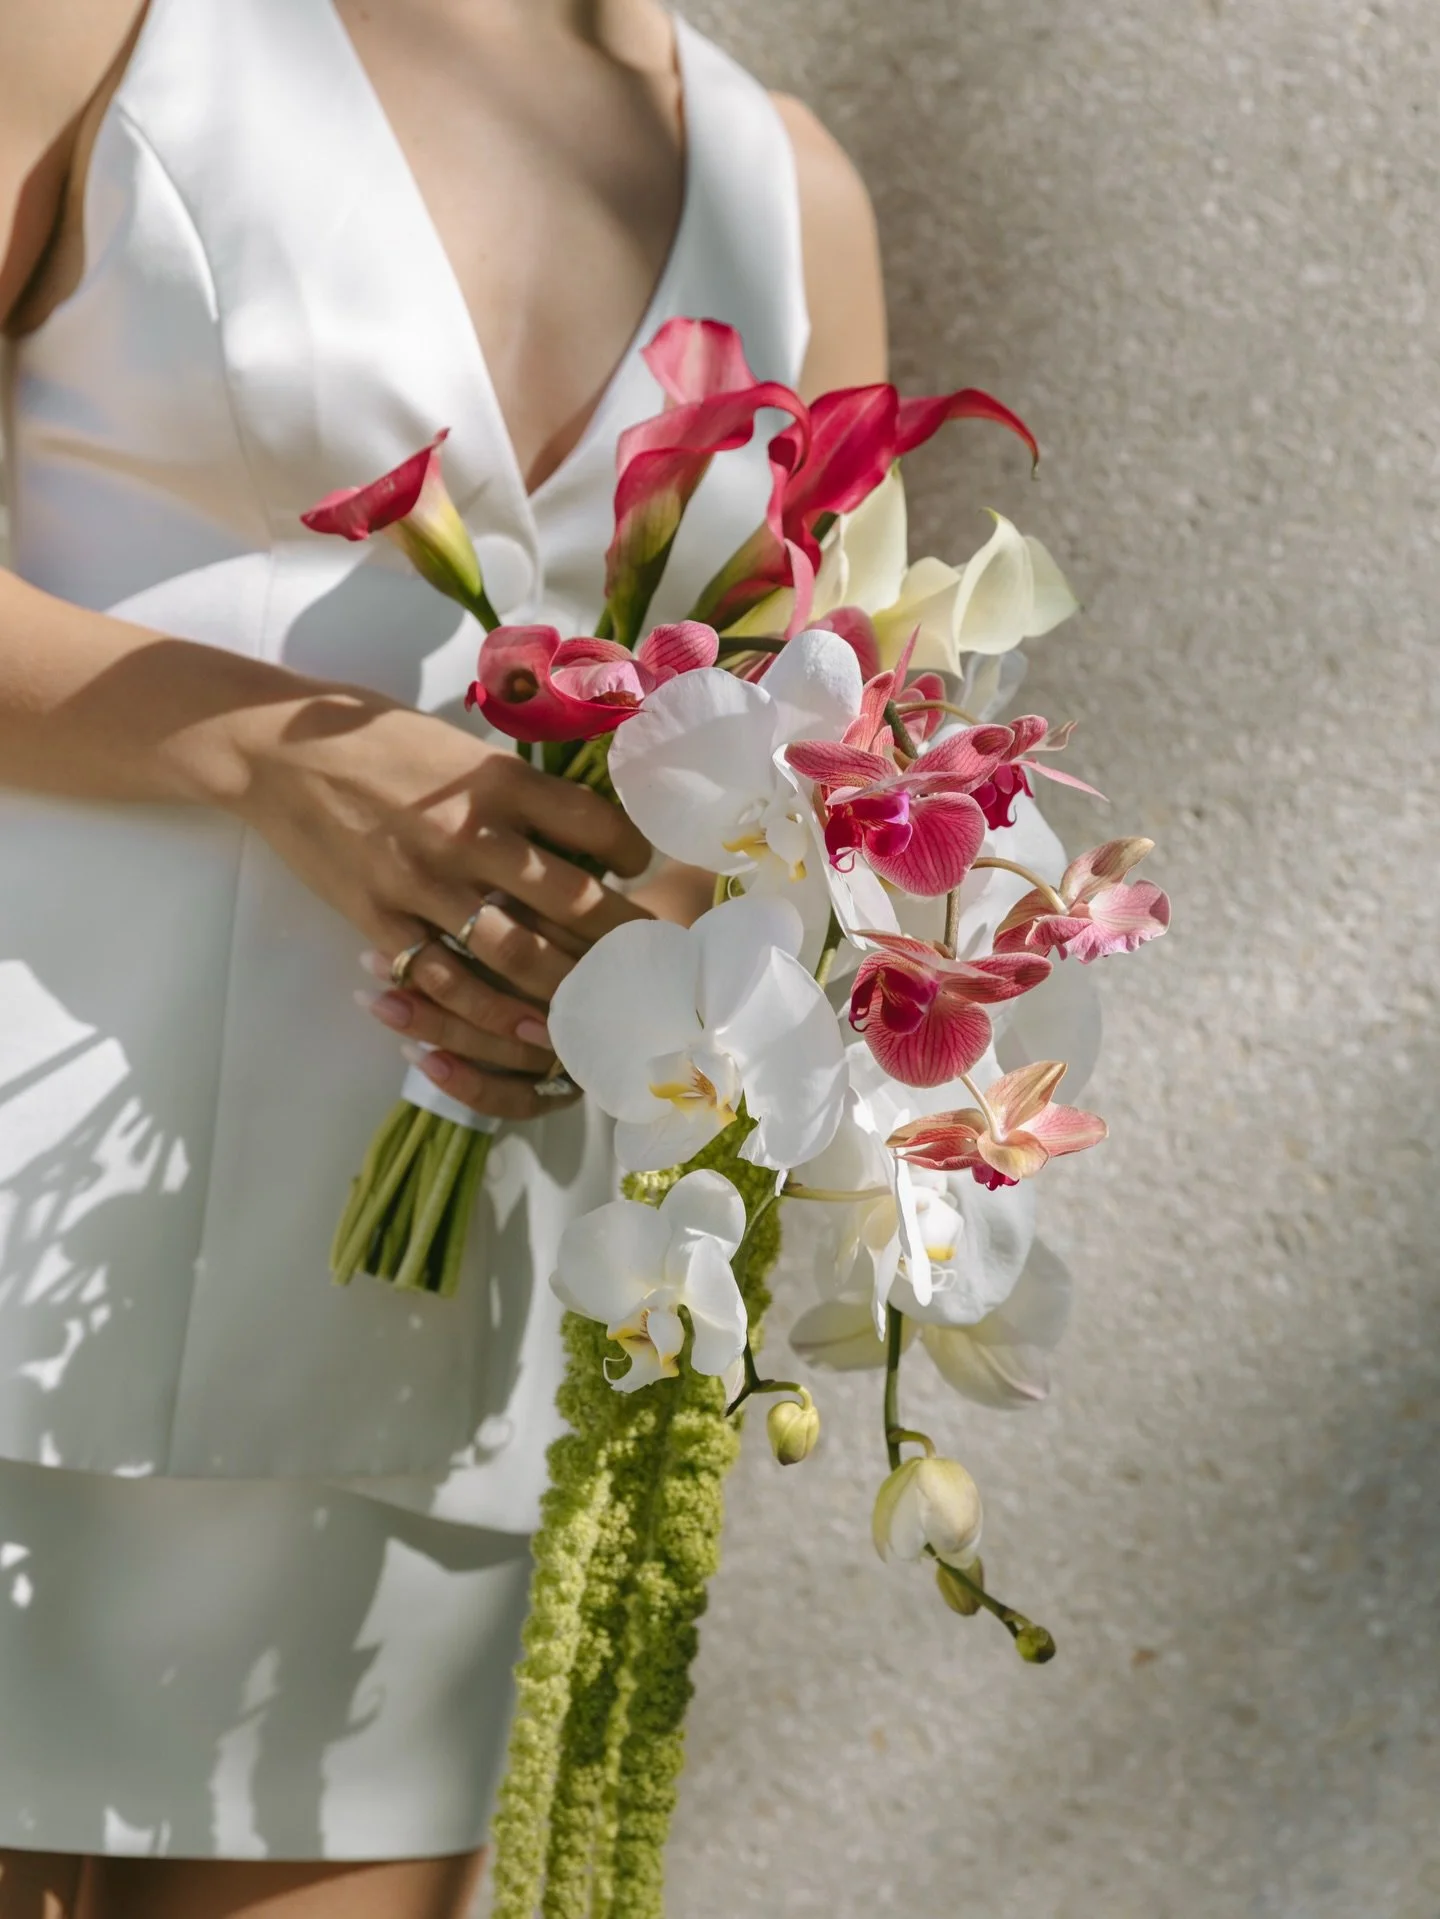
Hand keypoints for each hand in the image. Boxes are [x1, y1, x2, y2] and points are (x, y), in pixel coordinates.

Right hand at [232, 687, 651, 1118]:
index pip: (590, 823)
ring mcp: (423, 883)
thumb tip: (577, 828)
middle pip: (568, 899)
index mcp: (495, 780)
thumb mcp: (458, 744)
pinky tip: (521, 1030)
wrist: (276, 750)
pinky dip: (486, 1011)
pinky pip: (443, 978)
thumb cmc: (373, 736)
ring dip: (565, 989)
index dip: (630, 851)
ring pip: (513, 953)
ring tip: (600, 1008)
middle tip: (651, 960)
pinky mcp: (380, 918)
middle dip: (620, 938)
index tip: (641, 865)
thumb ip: (514, 787)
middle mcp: (468, 834)